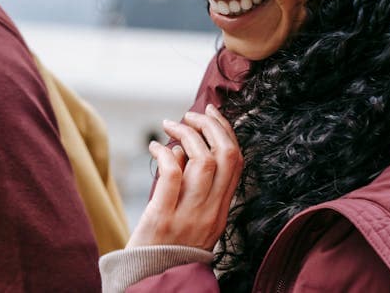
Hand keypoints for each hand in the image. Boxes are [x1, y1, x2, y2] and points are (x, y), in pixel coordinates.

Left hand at [127, 104, 242, 250]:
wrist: (154, 282)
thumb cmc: (169, 247)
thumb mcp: (194, 219)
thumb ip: (195, 186)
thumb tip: (187, 147)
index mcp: (221, 210)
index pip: (236, 163)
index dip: (227, 132)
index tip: (213, 113)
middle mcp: (211, 212)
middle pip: (225, 156)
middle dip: (211, 126)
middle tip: (192, 114)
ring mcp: (189, 216)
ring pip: (202, 161)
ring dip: (186, 134)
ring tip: (170, 125)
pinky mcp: (163, 219)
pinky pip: (172, 175)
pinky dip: (165, 153)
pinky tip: (155, 147)